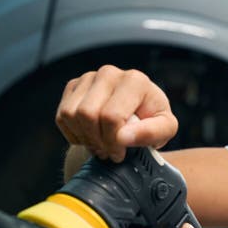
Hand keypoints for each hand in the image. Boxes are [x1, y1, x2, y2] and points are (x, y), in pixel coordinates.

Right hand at [55, 65, 178, 161]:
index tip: (120, 153)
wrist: (137, 113)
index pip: (111, 116)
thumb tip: (123, 137)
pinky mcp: (74, 86)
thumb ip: (151, 133)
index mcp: (135, 81)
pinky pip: (62, 115)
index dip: (113, 142)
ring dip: (84, 138)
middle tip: (108, 152)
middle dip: (97, 141)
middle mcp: (109, 73)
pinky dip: (73, 133)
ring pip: (71, 114)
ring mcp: (89, 77)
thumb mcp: (165, 130)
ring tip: (100, 145)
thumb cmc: (152, 121)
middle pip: (88, 114)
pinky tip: (89, 137)